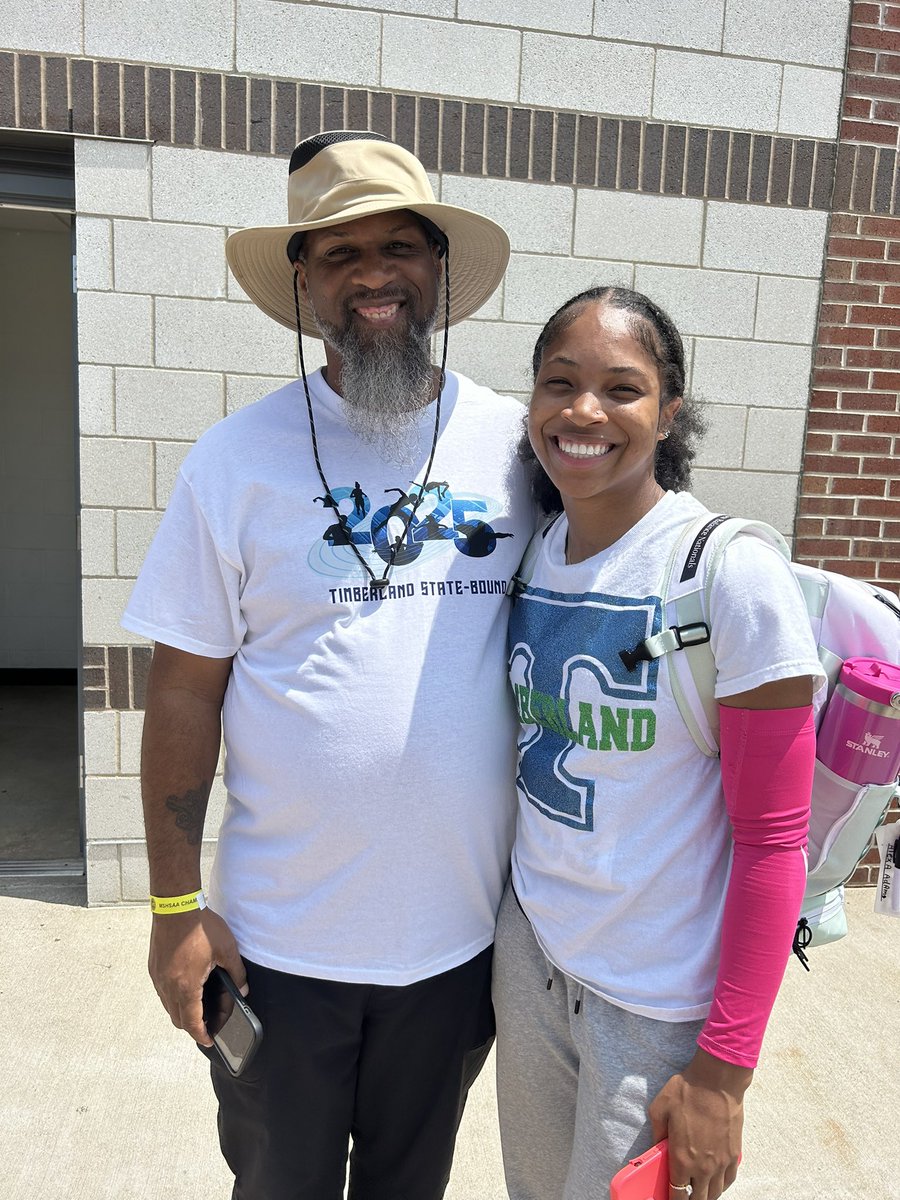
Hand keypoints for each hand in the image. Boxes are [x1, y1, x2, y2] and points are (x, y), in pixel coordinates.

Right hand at [148, 906, 245, 1045]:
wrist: (176, 906)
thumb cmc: (200, 927)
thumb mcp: (226, 950)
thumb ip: (237, 973)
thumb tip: (242, 989)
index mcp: (186, 986)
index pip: (192, 1022)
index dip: (201, 1035)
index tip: (208, 1040)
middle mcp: (167, 986)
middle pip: (178, 1019)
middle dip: (193, 1025)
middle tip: (208, 1022)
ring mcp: (158, 977)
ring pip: (168, 1006)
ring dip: (182, 1011)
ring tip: (199, 1005)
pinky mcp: (153, 967)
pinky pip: (162, 991)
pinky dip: (174, 997)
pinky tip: (186, 986)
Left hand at [648, 1048, 751, 1199]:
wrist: (717, 1081)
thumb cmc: (687, 1091)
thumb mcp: (660, 1108)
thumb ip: (657, 1133)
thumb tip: (657, 1147)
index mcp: (681, 1159)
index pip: (677, 1194)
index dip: (672, 1199)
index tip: (670, 1195)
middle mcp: (703, 1168)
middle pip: (698, 1199)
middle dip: (689, 1199)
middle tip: (683, 1192)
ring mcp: (721, 1163)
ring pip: (715, 1194)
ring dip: (706, 1194)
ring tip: (698, 1188)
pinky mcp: (734, 1154)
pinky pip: (729, 1180)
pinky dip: (721, 1184)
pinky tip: (716, 1179)